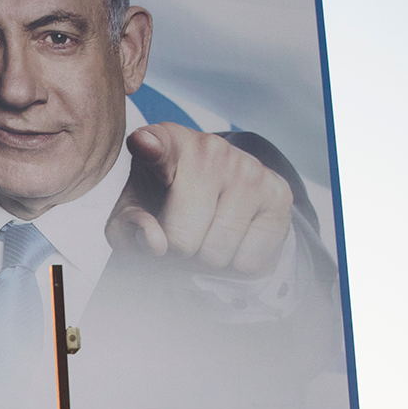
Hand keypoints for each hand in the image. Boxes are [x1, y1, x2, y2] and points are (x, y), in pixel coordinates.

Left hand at [106, 123, 292, 275]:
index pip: (156, 145)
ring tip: (206, 235)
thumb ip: (129, 227)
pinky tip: (233, 238)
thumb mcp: (133, 215)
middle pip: (182, 239)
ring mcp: (249, 168)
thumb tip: (155, 242)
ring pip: (216, 255)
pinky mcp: (279, 194)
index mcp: (166, 143)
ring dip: (206, 260)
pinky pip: (248, 261)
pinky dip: (237, 264)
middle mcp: (210, 149)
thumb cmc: (164, 203)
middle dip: (178, 253)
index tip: (144, 145)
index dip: (150, 148)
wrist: (220, 196)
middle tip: (181, 236)